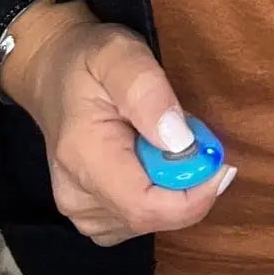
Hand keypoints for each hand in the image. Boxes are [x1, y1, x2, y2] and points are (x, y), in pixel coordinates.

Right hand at [4, 10, 236, 247]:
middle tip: (190, 131)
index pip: (145, 207)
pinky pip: (139, 219)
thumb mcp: (120, 54)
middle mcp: (77, 198)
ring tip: (161, 138)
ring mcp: (82, 213)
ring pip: (150, 220)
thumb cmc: (88, 58)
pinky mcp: (92, 216)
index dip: (193, 195)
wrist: (51, 71)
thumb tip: (180, 142)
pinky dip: (158, 193)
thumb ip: (148, 92)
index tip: (221, 162)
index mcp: (83, 159)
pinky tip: (149, 159)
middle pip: (153, 216)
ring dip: (172, 186)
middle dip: (186, 181)